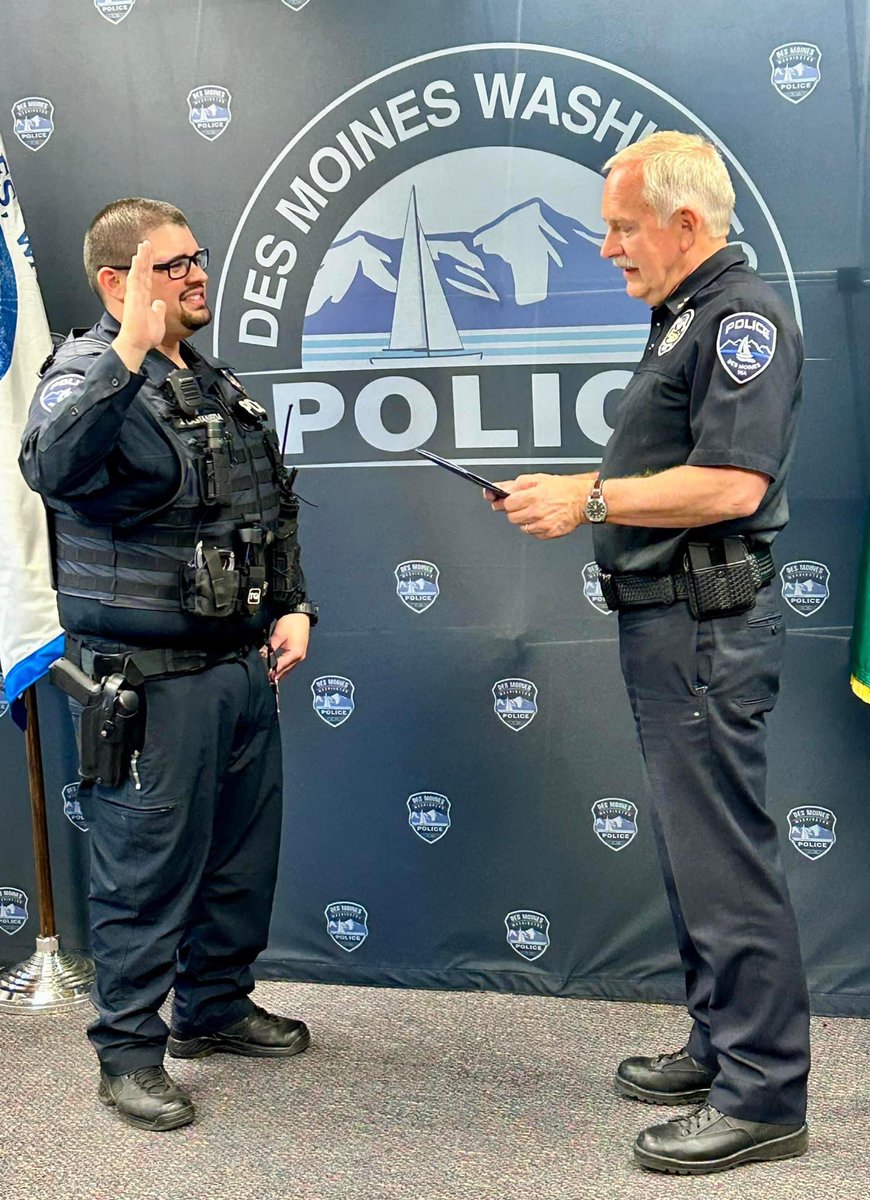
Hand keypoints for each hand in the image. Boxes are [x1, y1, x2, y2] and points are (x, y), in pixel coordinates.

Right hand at [112, 241, 166, 370]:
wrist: (138, 343)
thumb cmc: (145, 336)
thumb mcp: (157, 320)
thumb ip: (158, 310)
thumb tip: (160, 304)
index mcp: (145, 299)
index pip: (148, 278)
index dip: (150, 266)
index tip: (151, 255)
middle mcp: (139, 294)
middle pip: (142, 271)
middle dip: (145, 257)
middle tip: (147, 243)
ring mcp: (135, 295)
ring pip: (138, 272)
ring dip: (141, 258)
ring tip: (143, 245)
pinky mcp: (133, 297)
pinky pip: (135, 279)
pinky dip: (136, 268)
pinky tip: (137, 258)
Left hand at [268, 613, 311, 681]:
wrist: (300, 613)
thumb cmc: (291, 622)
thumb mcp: (278, 635)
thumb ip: (269, 648)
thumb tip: (261, 657)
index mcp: (295, 654)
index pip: (280, 667)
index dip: (271, 673)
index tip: (263, 678)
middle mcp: (299, 657)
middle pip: (285, 671)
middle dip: (275, 676)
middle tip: (264, 682)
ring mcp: (300, 656)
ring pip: (288, 669)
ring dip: (279, 674)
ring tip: (269, 679)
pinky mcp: (299, 652)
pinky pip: (290, 664)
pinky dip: (283, 668)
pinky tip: (276, 671)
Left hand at [488, 473, 595, 538]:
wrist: (584, 501)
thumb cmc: (564, 489)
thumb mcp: (539, 479)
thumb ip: (517, 483)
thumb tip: (500, 487)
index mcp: (532, 496)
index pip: (507, 503)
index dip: (505, 501)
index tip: (506, 501)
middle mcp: (536, 512)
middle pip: (511, 517)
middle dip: (515, 510)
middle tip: (525, 504)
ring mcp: (542, 524)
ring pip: (521, 526)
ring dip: (524, 519)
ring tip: (536, 510)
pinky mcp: (548, 533)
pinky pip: (532, 533)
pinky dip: (534, 527)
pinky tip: (543, 518)